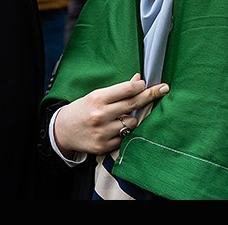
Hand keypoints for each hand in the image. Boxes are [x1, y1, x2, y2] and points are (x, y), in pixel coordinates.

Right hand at [53, 73, 169, 157]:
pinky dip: (122, 133)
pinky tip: (112, 130)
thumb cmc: (82, 109)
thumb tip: (138, 80)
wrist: (63, 130)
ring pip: (132, 123)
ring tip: (118, 118)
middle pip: (133, 104)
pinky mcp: (104, 146)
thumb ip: (118, 90)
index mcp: (98, 98)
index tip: (147, 83)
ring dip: (131, 119)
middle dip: (150, 95)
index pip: (126, 90)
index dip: (140, 86)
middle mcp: (101, 115)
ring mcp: (103, 132)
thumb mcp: (96, 95)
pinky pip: (125, 138)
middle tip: (164, 88)